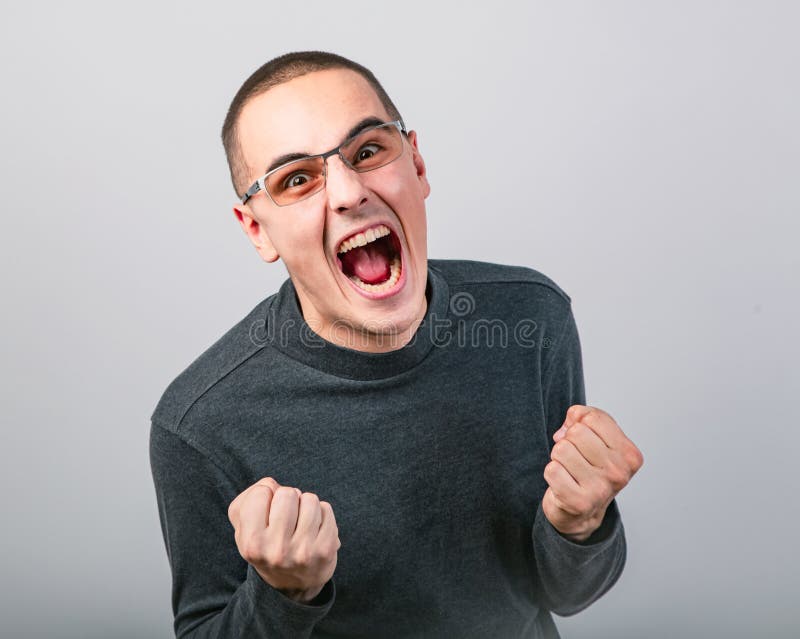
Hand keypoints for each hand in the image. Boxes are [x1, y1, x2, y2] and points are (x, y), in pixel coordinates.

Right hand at [227, 477, 340, 602]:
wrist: (291, 586)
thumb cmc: (266, 545)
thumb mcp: (244, 527)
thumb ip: (249, 498)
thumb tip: (271, 485)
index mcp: (251, 544)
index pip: (260, 493)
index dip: (264, 497)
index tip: (266, 514)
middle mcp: (277, 551)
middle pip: (287, 493)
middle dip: (287, 499)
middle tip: (286, 518)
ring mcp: (304, 551)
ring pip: (309, 499)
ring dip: (305, 505)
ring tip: (300, 523)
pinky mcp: (326, 550)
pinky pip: (326, 509)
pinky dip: (321, 513)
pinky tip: (314, 529)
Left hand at [542, 405, 642, 541]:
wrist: (583, 512)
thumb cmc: (590, 468)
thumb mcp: (597, 437)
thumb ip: (588, 416)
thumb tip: (572, 420)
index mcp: (629, 455)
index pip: (593, 419)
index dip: (580, 425)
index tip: (585, 442)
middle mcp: (619, 473)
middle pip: (576, 432)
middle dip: (568, 441)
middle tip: (575, 458)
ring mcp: (600, 490)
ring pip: (561, 449)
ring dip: (558, 457)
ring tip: (569, 470)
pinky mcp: (579, 502)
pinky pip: (551, 470)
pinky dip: (552, 473)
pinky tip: (563, 483)